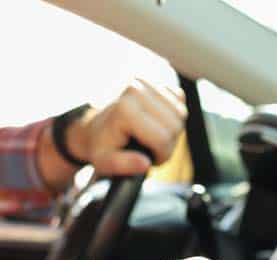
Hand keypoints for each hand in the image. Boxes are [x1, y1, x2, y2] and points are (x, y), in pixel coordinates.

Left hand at [66, 79, 185, 175]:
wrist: (96, 127)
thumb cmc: (101, 147)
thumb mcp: (105, 163)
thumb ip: (124, 165)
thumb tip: (145, 164)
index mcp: (124, 109)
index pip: (162, 138)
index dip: (161, 155)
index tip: (148, 160)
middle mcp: (136, 88)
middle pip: (175, 125)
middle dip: (168, 143)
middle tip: (151, 149)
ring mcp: (146, 80)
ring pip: (181, 113)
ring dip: (172, 130)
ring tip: (153, 137)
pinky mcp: (155, 77)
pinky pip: (180, 100)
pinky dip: (173, 115)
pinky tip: (157, 121)